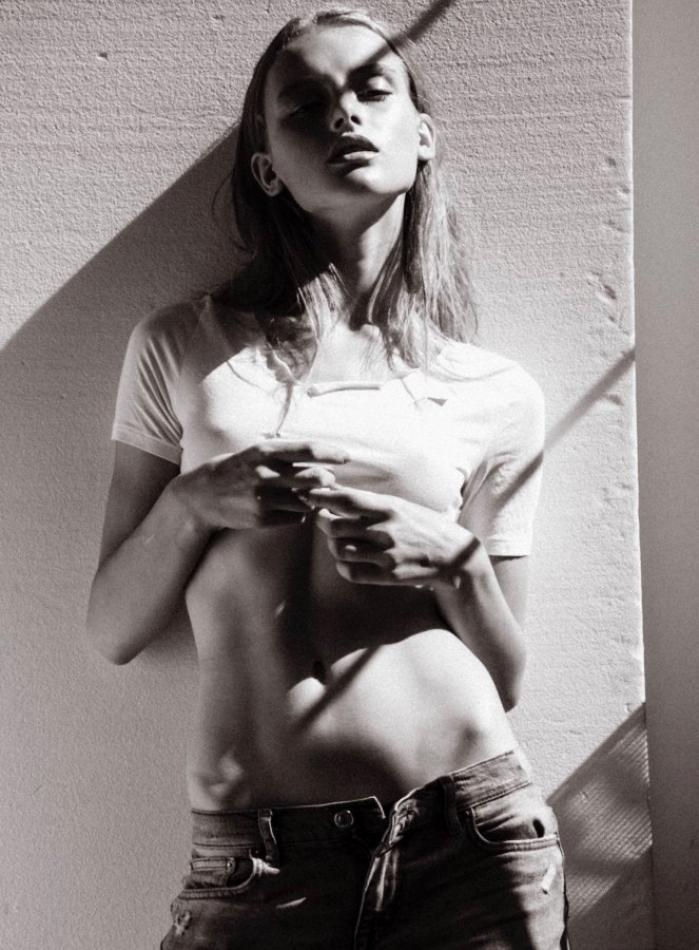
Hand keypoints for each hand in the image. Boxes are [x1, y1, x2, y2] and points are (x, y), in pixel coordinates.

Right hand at [174, 439, 348, 530]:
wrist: (202, 497)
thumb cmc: (235, 470)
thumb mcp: (255, 454)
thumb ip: (284, 455)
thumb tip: (320, 460)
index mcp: (265, 452)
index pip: (308, 450)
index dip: (331, 453)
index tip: (346, 457)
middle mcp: (265, 473)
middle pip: (313, 477)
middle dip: (328, 480)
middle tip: (331, 480)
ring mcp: (264, 498)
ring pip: (307, 499)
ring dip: (316, 498)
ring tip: (316, 495)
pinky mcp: (262, 518)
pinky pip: (296, 517)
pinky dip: (301, 513)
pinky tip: (296, 508)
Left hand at [303, 485, 483, 586]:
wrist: (453, 556)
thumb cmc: (423, 526)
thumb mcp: (401, 506)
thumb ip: (371, 502)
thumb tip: (335, 491)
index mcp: (389, 507)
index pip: (346, 499)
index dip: (321, 496)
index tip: (309, 495)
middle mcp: (385, 529)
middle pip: (334, 525)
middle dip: (322, 521)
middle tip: (322, 518)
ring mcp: (387, 554)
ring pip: (339, 549)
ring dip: (333, 545)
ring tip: (338, 539)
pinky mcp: (389, 575)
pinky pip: (351, 572)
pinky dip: (343, 566)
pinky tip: (348, 561)